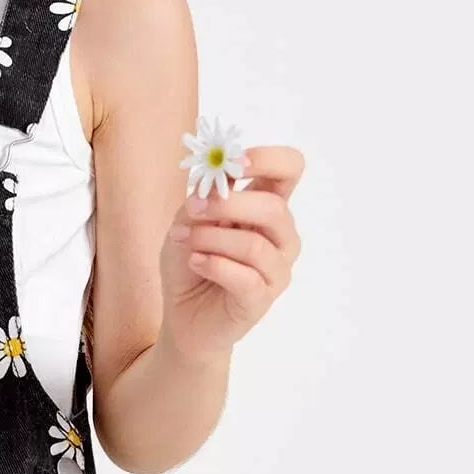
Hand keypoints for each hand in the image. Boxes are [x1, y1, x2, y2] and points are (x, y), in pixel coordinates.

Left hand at [160, 143, 303, 360]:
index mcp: (267, 207)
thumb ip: (205, 196)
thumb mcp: (188, 219)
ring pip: (254, 244)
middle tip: (191, 208)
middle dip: (228, 204)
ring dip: (210, 237)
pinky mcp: (261, 299)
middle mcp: (281, 236)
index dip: (268, 159)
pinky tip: (194, 262)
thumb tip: (218, 177)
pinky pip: (244, 277)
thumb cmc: (191, 261)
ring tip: (184, 240)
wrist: (183, 315)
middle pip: (274, 208)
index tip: (234, 161)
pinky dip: (213, 265)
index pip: (290, 169)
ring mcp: (276, 270)